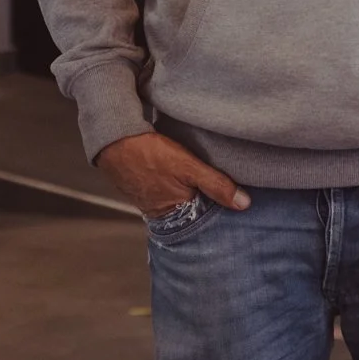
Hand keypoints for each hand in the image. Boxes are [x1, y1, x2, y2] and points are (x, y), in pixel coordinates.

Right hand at [96, 132, 250, 218]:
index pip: (204, 219)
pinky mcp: (143, 188)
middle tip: (222, 191)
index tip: (235, 204)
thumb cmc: (150, 154)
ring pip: (178, 200)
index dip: (219, 210)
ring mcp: (150, 202)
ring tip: (201, 181)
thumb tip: (244, 204)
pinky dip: (174, 185)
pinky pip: (165, 191)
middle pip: (191, 211)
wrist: (114, 139)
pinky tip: (178, 175)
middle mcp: (161, 213)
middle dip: (205, 203)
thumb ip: (216, 185)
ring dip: (189, 192)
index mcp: (174, 213)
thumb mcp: (188, 167)